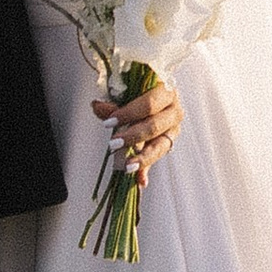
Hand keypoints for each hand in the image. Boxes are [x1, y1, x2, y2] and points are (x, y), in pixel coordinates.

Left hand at [94, 73, 181, 187]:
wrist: (155, 96)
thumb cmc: (139, 92)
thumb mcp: (126, 93)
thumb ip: (113, 101)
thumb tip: (97, 106)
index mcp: (166, 90)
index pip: (149, 104)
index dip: (128, 114)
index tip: (109, 123)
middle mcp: (175, 110)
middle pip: (155, 126)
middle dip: (133, 136)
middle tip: (113, 143)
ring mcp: (174, 129)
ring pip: (160, 146)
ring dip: (142, 158)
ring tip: (127, 167)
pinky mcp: (169, 143)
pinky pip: (156, 158)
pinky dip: (147, 170)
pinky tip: (140, 181)